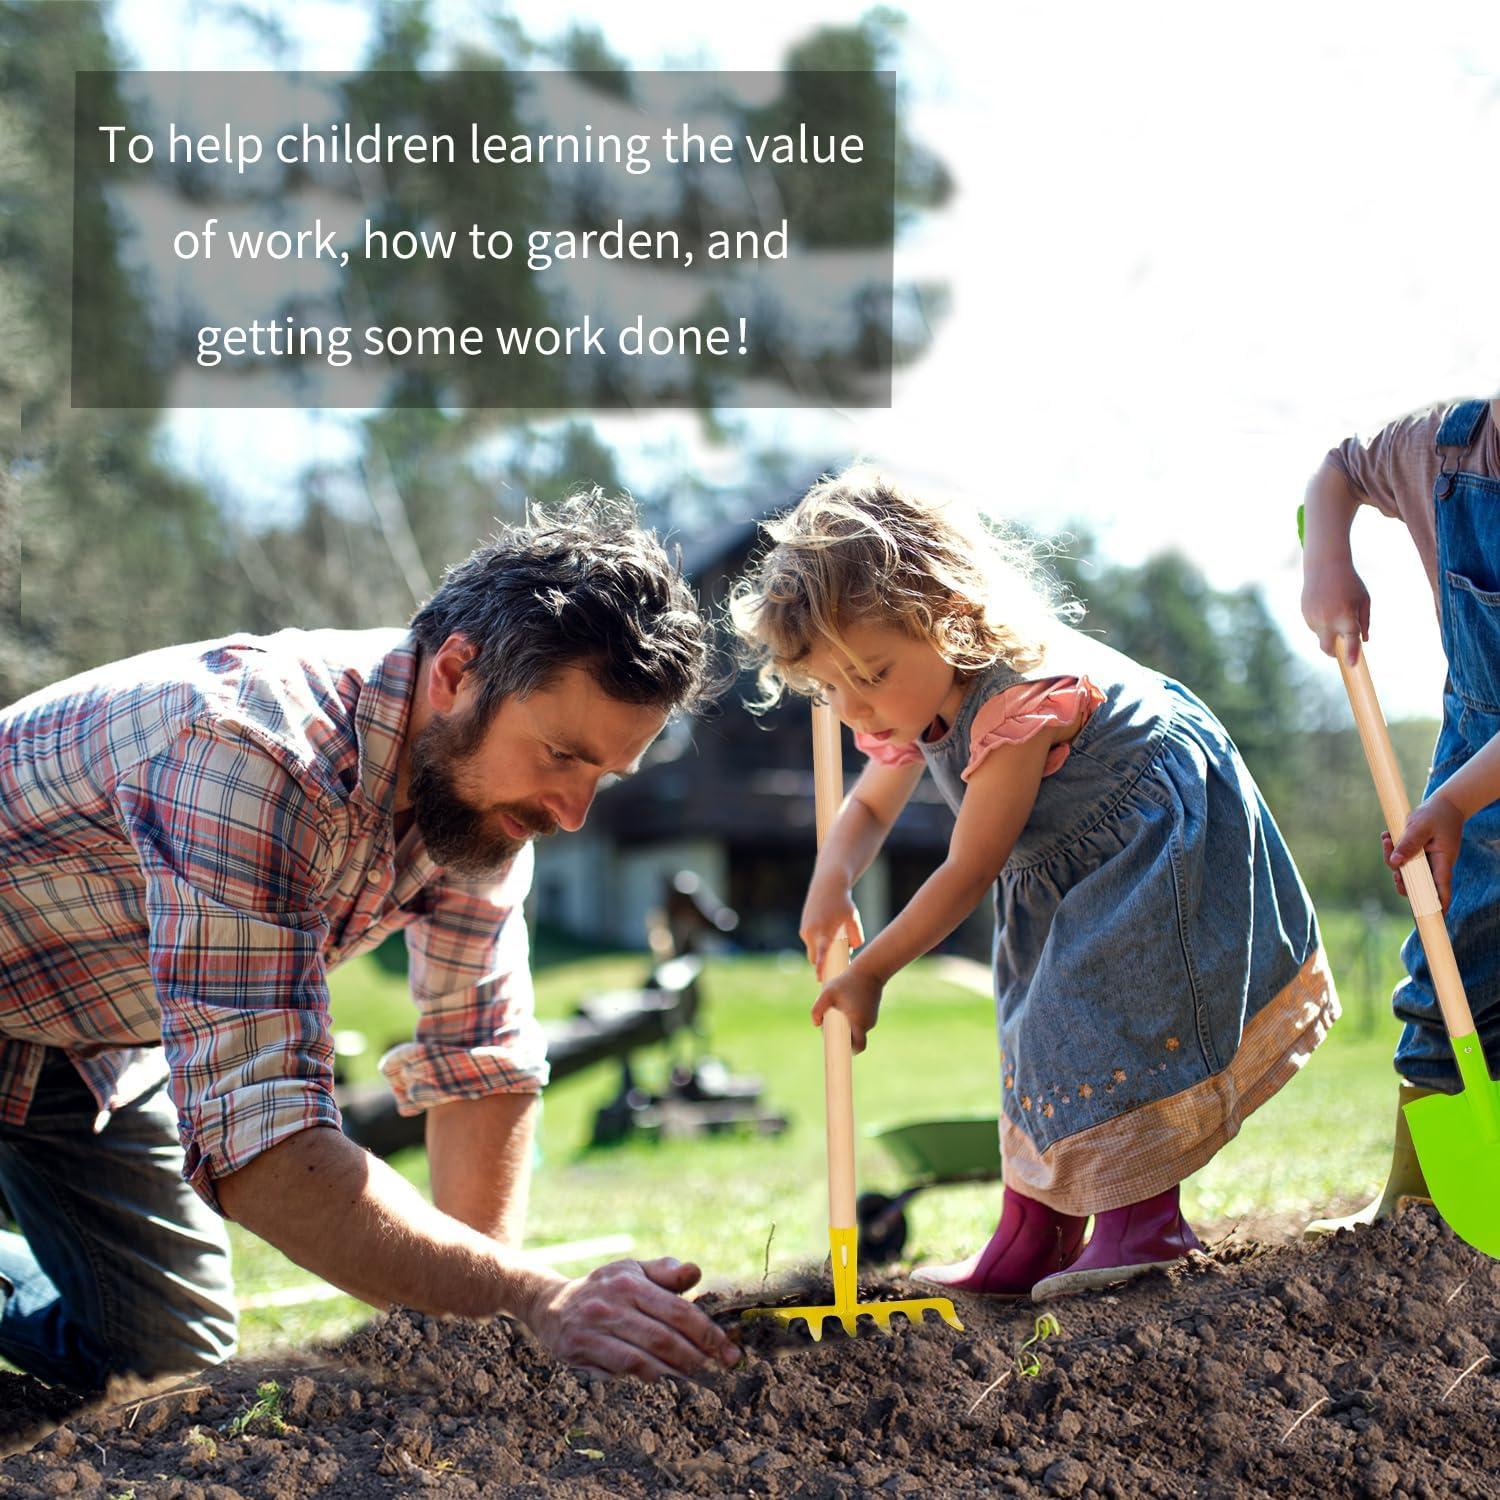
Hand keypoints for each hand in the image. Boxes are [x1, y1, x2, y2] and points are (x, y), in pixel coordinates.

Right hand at [524, 1257, 739, 1380]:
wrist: (549, 1304)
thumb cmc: (603, 1287)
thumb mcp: (631, 1270)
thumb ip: (664, 1272)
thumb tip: (695, 1272)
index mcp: (631, 1281)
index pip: (678, 1309)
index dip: (708, 1332)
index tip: (730, 1350)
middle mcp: (613, 1302)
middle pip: (665, 1335)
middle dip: (699, 1355)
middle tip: (722, 1368)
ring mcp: (595, 1326)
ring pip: (645, 1354)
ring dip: (677, 1370)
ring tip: (701, 1378)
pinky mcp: (581, 1347)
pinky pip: (621, 1366)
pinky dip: (647, 1374)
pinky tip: (664, 1378)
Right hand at [800, 876, 864, 978]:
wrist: (828, 884)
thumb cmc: (843, 902)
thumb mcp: (853, 919)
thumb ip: (856, 937)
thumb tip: (852, 949)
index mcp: (823, 931)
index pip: (820, 954)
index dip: (820, 967)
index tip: (820, 978)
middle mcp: (811, 932)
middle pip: (814, 958)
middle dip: (822, 964)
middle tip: (836, 966)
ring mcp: (805, 930)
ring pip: (812, 950)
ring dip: (821, 952)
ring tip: (836, 942)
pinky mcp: (803, 927)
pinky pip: (810, 941)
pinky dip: (818, 943)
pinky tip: (829, 933)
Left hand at [810, 965, 884, 1053]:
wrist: (870, 970)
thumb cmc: (847, 981)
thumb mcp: (828, 993)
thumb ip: (818, 1009)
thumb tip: (816, 1024)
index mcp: (859, 1023)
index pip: (857, 1047)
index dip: (848, 1050)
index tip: (837, 1046)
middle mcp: (868, 1023)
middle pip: (854, 1040)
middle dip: (842, 1037)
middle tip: (829, 1023)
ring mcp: (871, 1018)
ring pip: (856, 1030)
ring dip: (845, 1026)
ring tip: (836, 1010)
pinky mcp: (871, 1012)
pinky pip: (859, 1022)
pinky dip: (851, 1019)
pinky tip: (843, 1006)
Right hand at [1301, 558, 1370, 663]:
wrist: (1325, 566)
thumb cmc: (1349, 583)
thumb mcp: (1364, 600)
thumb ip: (1365, 622)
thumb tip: (1364, 641)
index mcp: (1346, 616)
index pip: (1350, 640)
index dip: (1352, 654)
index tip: (1352, 665)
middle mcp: (1328, 620)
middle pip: (1328, 648)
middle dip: (1334, 652)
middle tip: (1341, 649)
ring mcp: (1314, 618)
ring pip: (1321, 636)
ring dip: (1329, 632)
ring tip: (1334, 610)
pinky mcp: (1305, 615)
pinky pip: (1314, 627)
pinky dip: (1321, 623)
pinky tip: (1325, 607)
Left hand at [1385, 792, 1464, 910]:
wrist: (1443, 805)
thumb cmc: (1435, 815)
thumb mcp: (1421, 826)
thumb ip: (1409, 844)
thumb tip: (1395, 862)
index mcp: (1443, 862)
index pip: (1441, 889)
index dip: (1436, 905)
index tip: (1430, 919)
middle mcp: (1434, 866)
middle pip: (1417, 885)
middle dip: (1401, 881)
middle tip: (1393, 870)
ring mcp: (1425, 862)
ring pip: (1405, 872)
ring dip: (1392, 860)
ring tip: (1387, 838)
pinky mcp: (1416, 856)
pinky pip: (1401, 860)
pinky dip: (1392, 850)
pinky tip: (1387, 836)